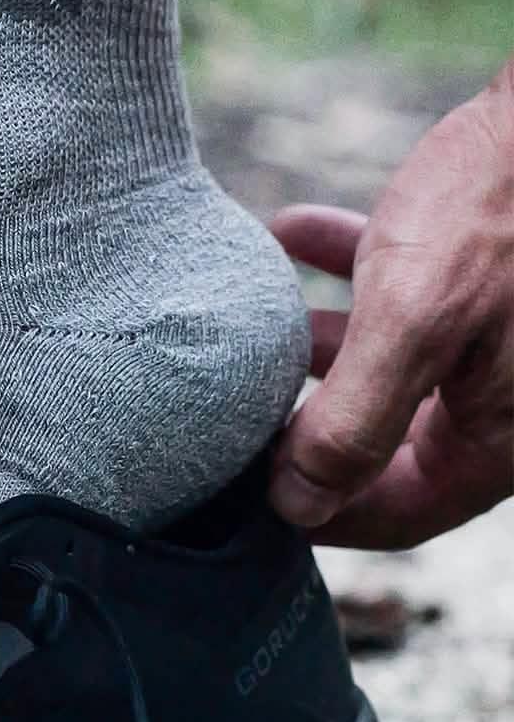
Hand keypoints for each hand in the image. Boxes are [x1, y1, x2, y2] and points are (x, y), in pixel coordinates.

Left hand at [268, 62, 513, 548]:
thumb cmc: (499, 207)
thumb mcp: (413, 320)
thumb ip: (355, 420)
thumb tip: (299, 507)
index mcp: (499, 438)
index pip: (396, 514)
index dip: (316, 514)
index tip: (242, 491)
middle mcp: (501, 402)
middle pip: (384, 447)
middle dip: (307, 425)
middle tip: (235, 412)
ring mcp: (493, 344)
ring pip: (383, 371)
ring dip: (317, 345)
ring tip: (254, 324)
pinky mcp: (479, 285)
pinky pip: (400, 300)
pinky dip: (345, 272)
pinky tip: (287, 229)